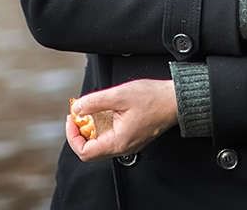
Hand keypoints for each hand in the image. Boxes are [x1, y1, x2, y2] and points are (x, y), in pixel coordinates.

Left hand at [64, 79, 178, 161]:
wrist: (174, 100)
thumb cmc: (153, 99)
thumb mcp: (118, 95)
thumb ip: (94, 102)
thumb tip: (77, 108)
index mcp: (118, 142)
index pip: (85, 152)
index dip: (72, 136)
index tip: (72, 119)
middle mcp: (123, 147)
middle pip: (90, 150)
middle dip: (80, 131)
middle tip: (77, 113)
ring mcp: (127, 143)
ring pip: (99, 143)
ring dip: (90, 128)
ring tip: (89, 109)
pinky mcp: (131, 136)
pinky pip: (109, 137)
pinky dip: (100, 125)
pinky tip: (101, 111)